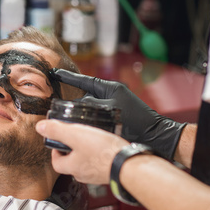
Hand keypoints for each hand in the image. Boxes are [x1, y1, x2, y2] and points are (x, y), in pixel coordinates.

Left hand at [36, 119, 128, 184]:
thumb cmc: (103, 151)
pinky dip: (99, 155)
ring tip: (91, 138)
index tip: (58, 140)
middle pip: (71, 162)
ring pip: (86, 163)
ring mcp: (97, 175)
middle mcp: (83, 174)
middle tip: (75, 136)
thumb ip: (57, 130)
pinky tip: (105, 145)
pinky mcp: (109, 172)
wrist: (128, 164)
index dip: (55, 150)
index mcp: (72, 167)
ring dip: (85, 151)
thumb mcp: (76, 135)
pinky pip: (100, 163)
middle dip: (71, 149)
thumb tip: (39, 127)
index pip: (56, 162)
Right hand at [53, 68, 185, 159]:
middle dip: (73, 102)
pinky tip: (82, 130)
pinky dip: (88, 122)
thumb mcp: (111, 110)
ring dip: (81, 114)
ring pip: (89, 108)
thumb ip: (91, 105)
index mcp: (110, 88)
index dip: (68, 77)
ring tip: (69, 121)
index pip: (85, 81)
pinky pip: (95, 117)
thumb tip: (77, 105)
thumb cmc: (137, 122)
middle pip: (85, 95)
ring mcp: (112, 107)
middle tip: (58, 107)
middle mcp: (110, 96)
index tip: (55, 73)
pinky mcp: (113, 118)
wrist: (155, 136)